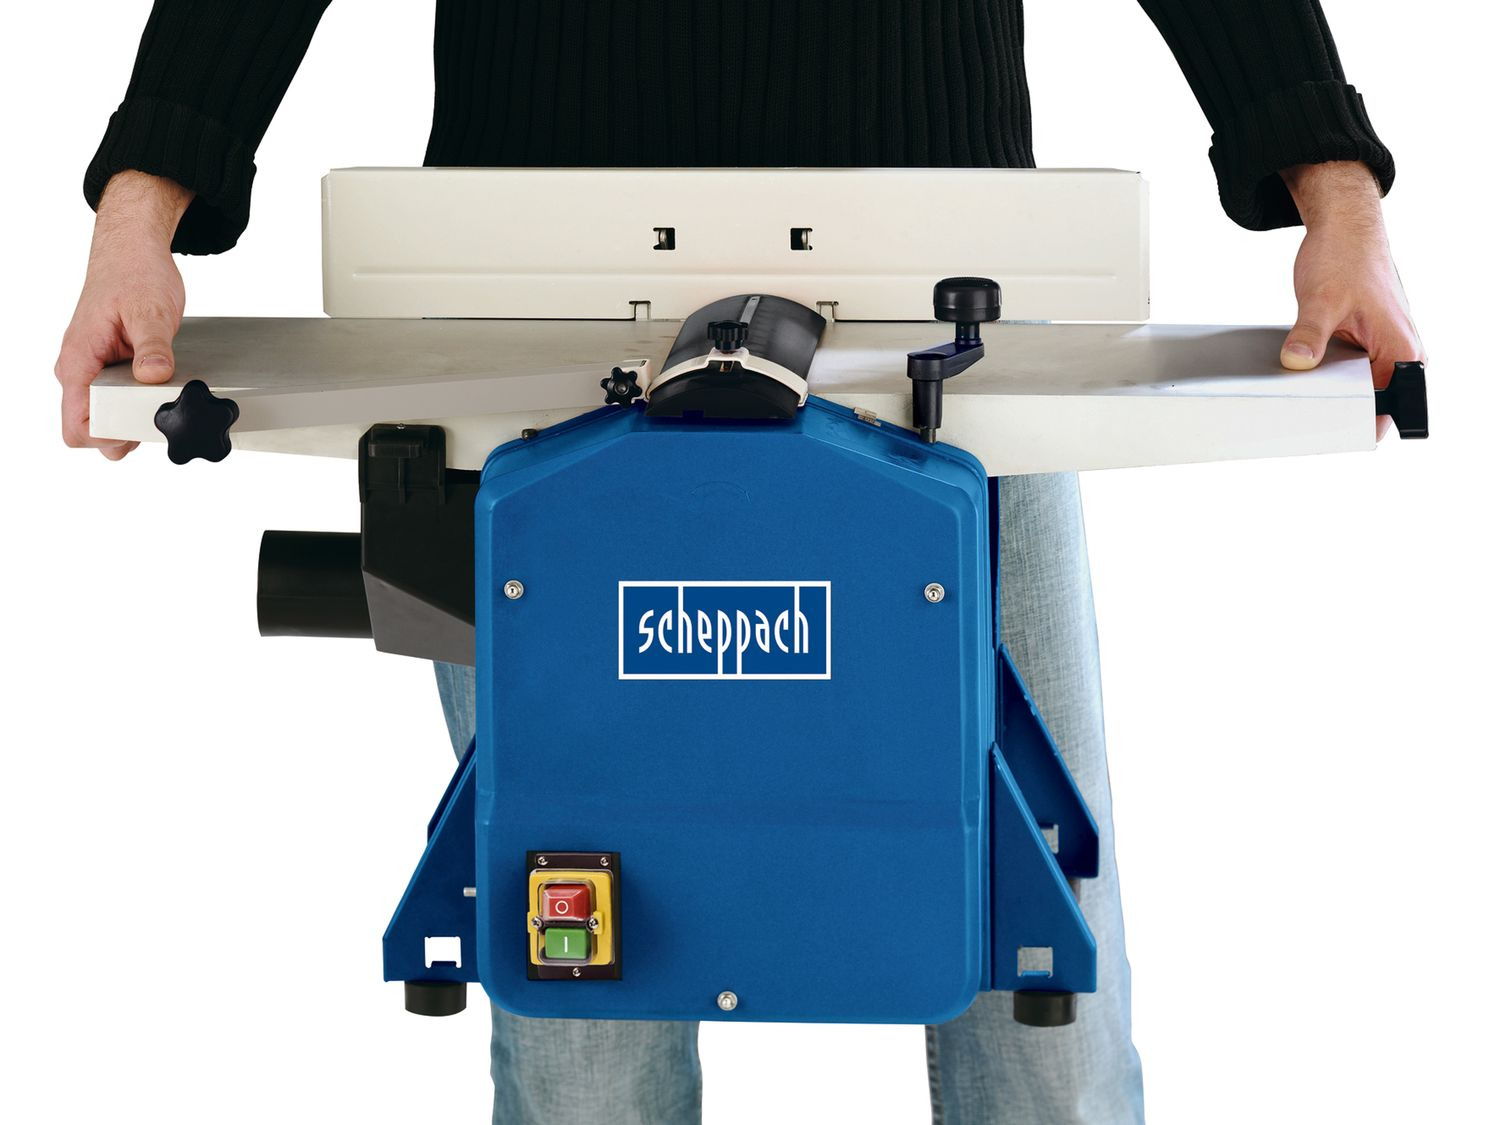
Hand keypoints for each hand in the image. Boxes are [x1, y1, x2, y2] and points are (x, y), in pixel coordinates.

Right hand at [55, 171, 193, 457]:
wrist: (132, 252)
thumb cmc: (133, 274)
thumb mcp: (149, 310)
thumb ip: (152, 347)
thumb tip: (153, 376)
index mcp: (78, 360)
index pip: (77, 425)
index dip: (107, 437)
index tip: (140, 429)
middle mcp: (80, 370)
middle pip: (93, 428)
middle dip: (125, 432)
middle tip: (161, 418)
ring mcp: (94, 370)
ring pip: (108, 416)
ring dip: (135, 418)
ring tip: (165, 403)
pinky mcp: (111, 368)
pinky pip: (120, 400)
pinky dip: (141, 404)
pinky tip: (164, 394)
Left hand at [1278, 161, 1424, 439]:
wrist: (1346, 228)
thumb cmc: (1345, 256)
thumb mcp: (1321, 300)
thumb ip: (1309, 336)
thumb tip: (1296, 364)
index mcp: (1401, 350)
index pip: (1389, 408)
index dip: (1359, 425)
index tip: (1328, 434)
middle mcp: (1398, 353)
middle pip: (1371, 402)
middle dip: (1339, 410)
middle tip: (1304, 416)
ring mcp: (1380, 348)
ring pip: (1356, 387)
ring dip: (1329, 390)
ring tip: (1300, 392)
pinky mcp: (1363, 343)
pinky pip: (1345, 370)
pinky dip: (1324, 373)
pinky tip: (1303, 371)